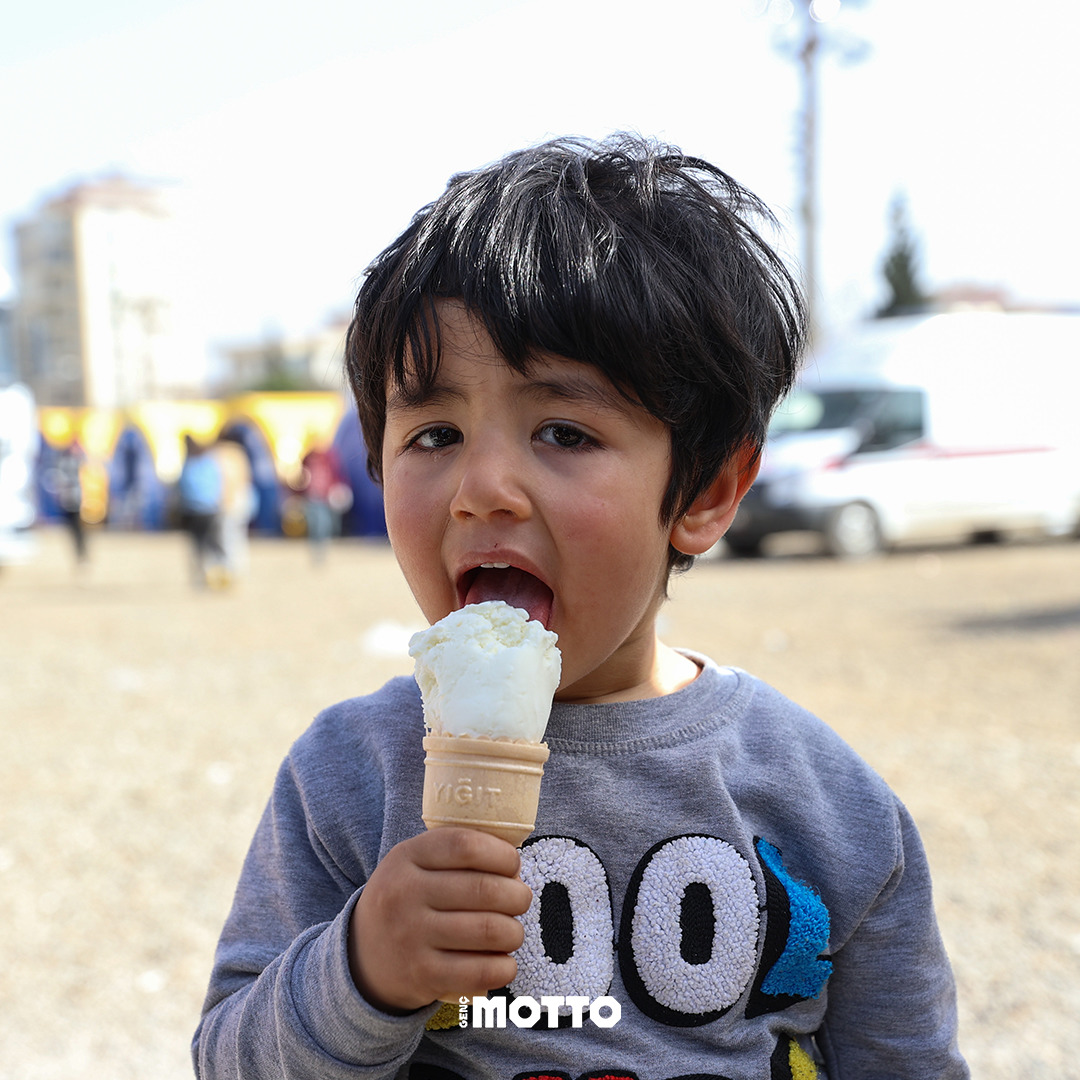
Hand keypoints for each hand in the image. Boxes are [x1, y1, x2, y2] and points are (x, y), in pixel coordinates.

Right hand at [348, 828, 532, 1012]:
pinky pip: (482, 971)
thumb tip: (515, 866)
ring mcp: (411, 937)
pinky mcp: (423, 976)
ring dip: (515, 932)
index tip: (513, 864)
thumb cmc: (407, 900)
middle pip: (485, 889)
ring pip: (491, 931)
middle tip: (519, 900)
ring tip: (512, 932)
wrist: (362, 957)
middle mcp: (404, 894)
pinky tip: (503, 962)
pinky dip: (505, 968)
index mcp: (406, 857)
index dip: (502, 854)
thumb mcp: (416, 862)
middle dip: (518, 896)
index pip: (466, 846)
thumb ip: (458, 853)